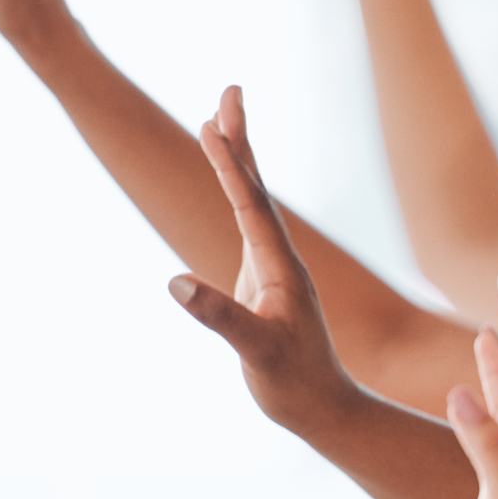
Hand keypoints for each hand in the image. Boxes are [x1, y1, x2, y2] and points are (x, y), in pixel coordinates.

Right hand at [165, 86, 366, 427]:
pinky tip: (229, 182)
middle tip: (230, 90)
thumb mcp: (255, 350)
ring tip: (219, 122)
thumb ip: (220, 316)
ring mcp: (270, 268)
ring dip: (238, 160)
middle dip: (240, 140)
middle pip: (256, 187)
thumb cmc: (292, 382)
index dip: (231, 164)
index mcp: (279, 266)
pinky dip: (234, 195)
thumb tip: (175, 283)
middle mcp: (278, 258)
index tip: (214, 123)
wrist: (322, 407)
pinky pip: (245, 225)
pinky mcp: (261, 282)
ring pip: (252, 202)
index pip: (251, 203)